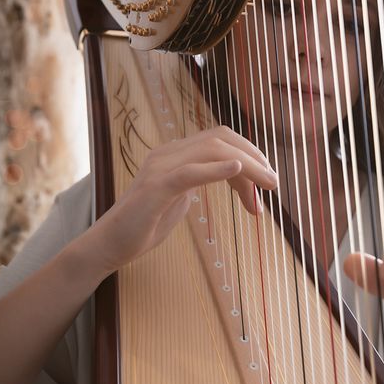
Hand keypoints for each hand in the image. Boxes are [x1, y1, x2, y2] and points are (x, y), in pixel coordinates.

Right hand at [87, 126, 277, 274]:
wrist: (109, 245)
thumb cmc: (144, 225)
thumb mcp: (181, 201)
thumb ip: (202, 185)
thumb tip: (230, 178)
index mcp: (175, 154)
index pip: (220, 141)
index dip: (249, 157)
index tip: (266, 185)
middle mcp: (168, 154)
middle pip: (221, 138)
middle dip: (254, 157)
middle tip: (274, 183)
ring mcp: (161, 168)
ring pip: (212, 150)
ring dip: (246, 165)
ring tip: (267, 183)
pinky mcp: (156, 188)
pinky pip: (190, 172)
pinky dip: (216, 168)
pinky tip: (237, 169)